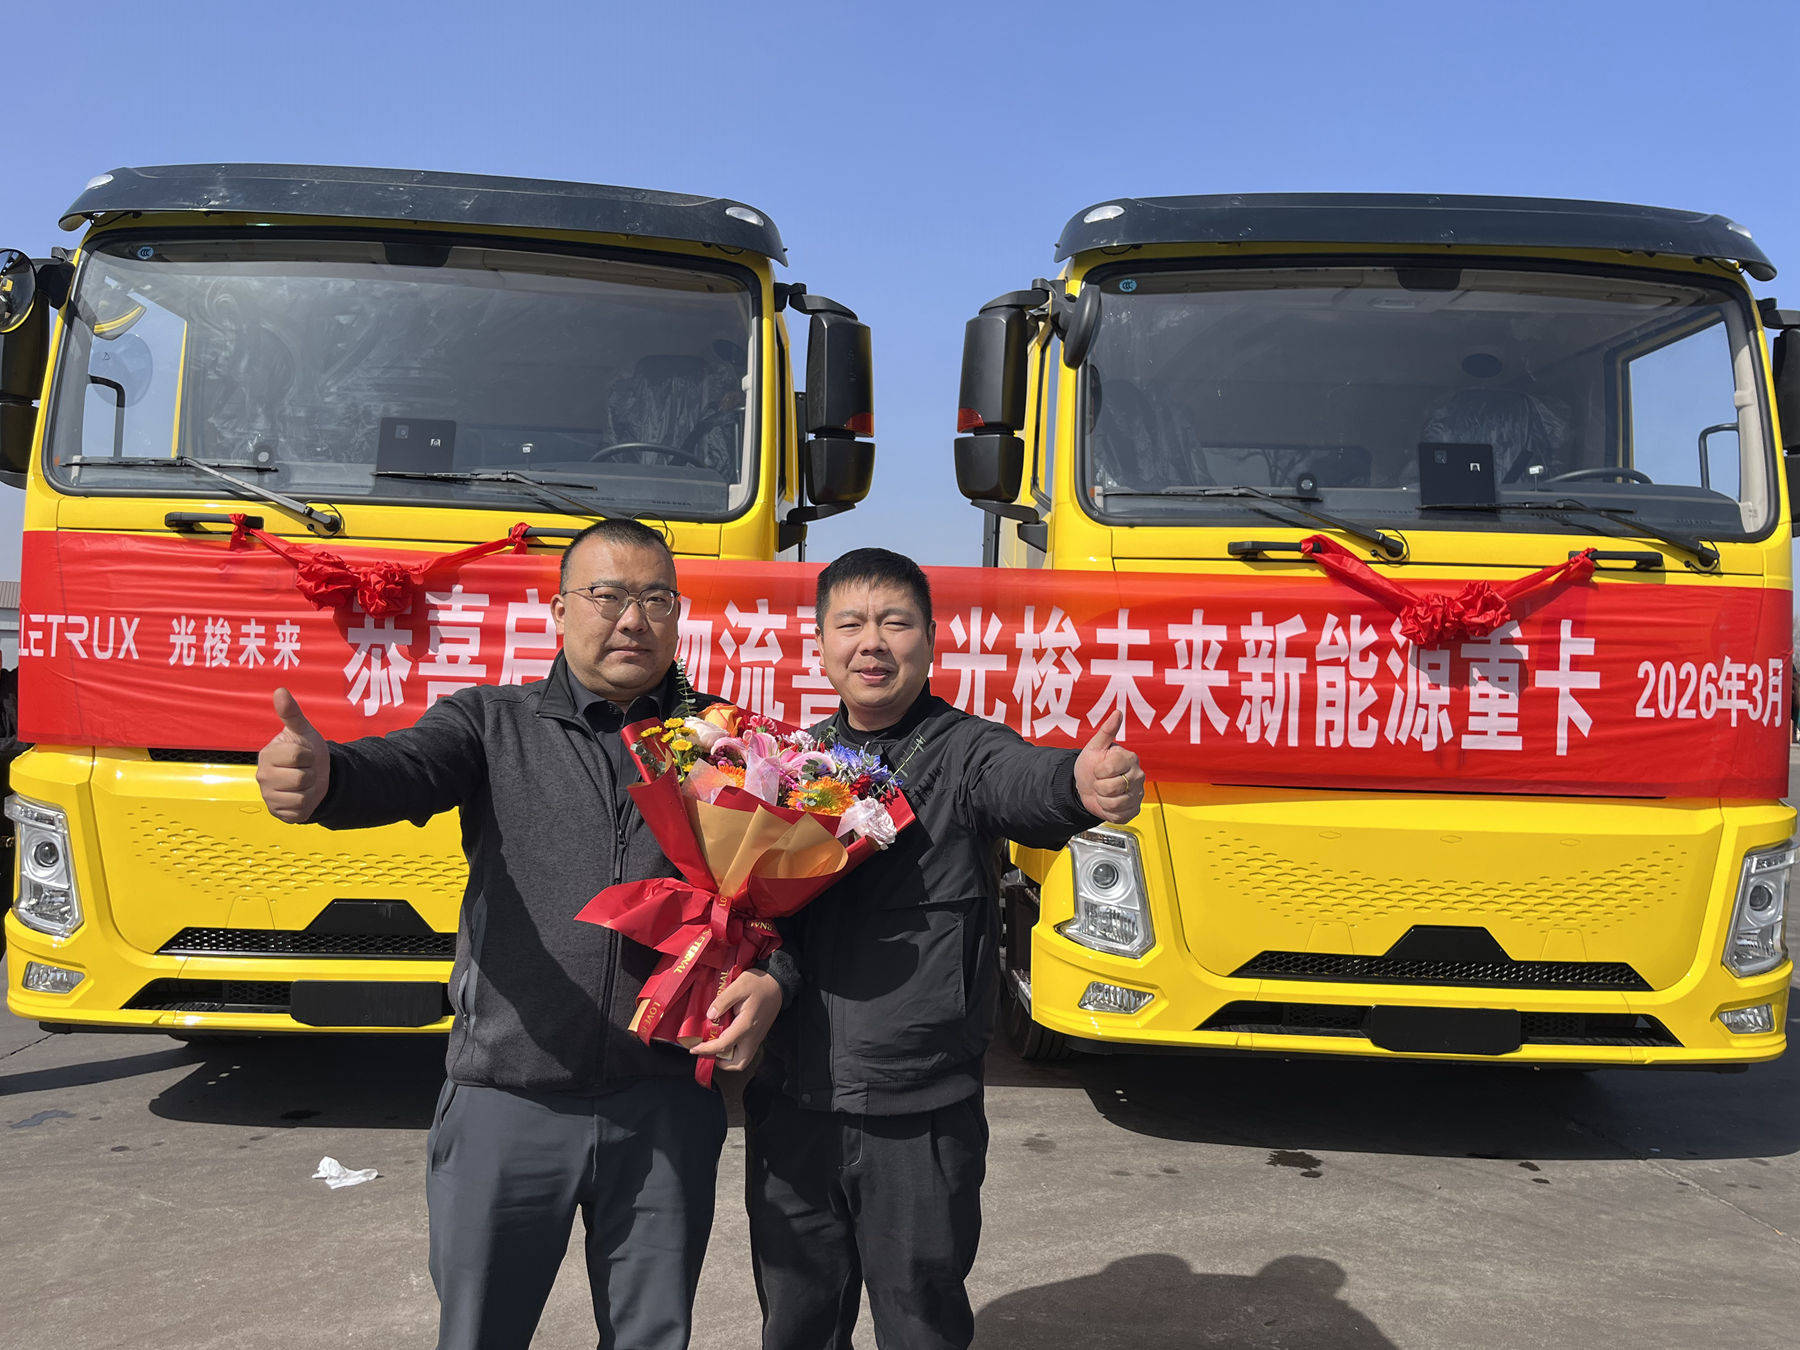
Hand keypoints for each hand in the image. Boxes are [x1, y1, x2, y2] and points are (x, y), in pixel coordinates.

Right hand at [256, 687, 330, 823]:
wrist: (315, 777)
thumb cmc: (306, 751)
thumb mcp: (303, 731)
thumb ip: (292, 713)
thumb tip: (280, 690)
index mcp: (267, 754)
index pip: (298, 756)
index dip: (309, 755)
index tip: (304, 755)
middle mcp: (262, 776)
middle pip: (301, 778)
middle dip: (311, 773)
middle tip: (305, 770)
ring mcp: (268, 796)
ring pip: (302, 795)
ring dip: (311, 789)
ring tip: (304, 783)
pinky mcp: (277, 813)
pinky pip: (300, 811)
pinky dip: (307, 804)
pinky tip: (300, 796)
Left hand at [690, 969, 781, 1069]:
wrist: (777, 983)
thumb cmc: (758, 983)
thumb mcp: (739, 986)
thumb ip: (723, 1001)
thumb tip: (710, 1015)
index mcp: (746, 1025)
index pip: (724, 1046)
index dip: (707, 1050)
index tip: (694, 1048)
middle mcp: (753, 1036)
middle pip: (738, 1064)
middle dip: (721, 1063)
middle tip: (707, 1051)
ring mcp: (757, 1037)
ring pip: (743, 1060)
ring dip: (728, 1059)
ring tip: (715, 1046)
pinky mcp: (758, 1035)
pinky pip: (745, 1051)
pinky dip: (733, 1051)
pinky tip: (725, 1037)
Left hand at [1073, 710, 1144, 823]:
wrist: (1086, 787)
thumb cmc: (1091, 765)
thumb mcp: (1094, 747)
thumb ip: (1106, 731)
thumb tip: (1117, 712)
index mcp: (1130, 758)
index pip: (1110, 768)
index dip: (1098, 771)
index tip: (1098, 769)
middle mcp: (1138, 775)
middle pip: (1112, 787)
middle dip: (1099, 786)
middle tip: (1100, 781)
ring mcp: (1138, 794)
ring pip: (1115, 803)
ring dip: (1102, 800)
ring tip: (1103, 792)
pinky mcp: (1134, 810)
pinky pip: (1118, 816)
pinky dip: (1107, 812)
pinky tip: (1107, 803)